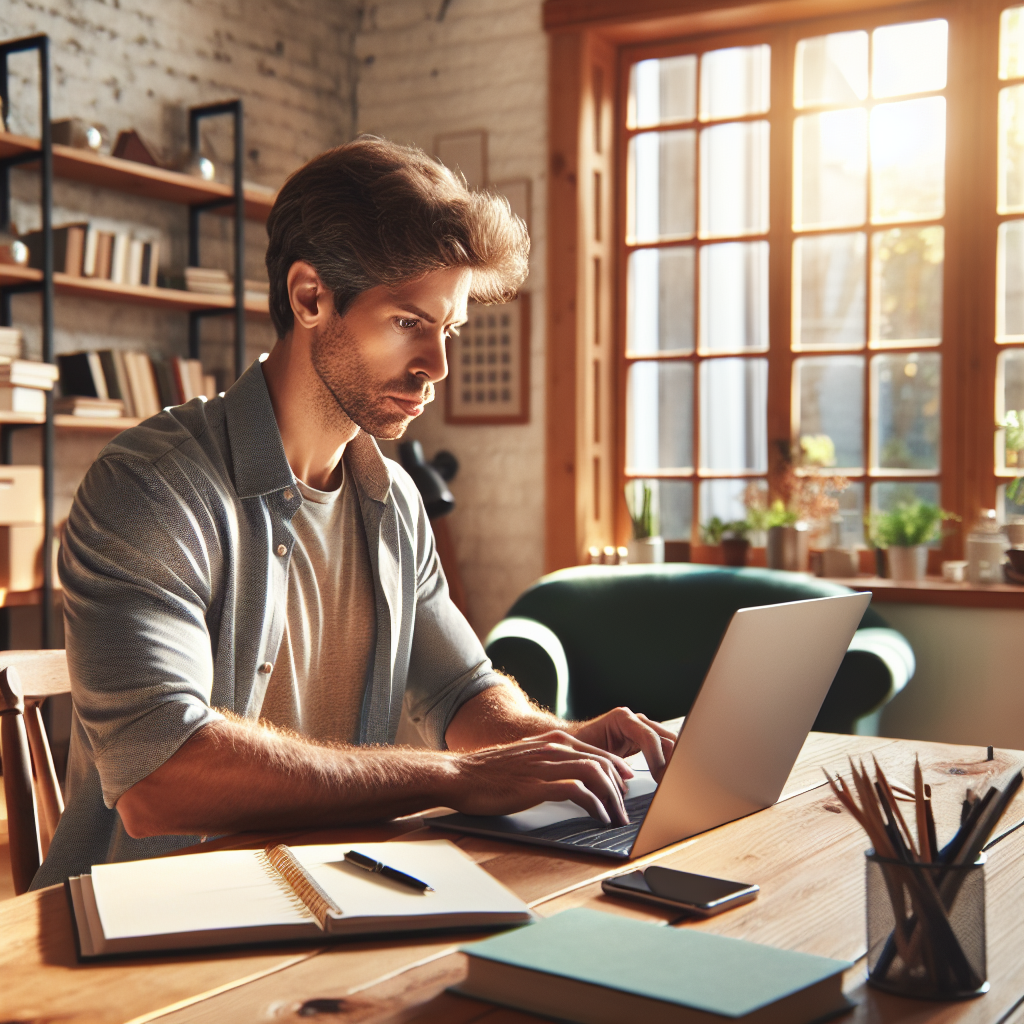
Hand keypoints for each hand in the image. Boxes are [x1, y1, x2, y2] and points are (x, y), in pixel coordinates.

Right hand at [446, 731, 634, 824]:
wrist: (460, 775)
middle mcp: (553, 748)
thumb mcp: (525, 758)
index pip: (597, 752)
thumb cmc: (489, 772)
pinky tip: (598, 817)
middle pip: (601, 763)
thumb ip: (547, 761)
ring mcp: (545, 765)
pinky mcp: (536, 785)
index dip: (617, 769)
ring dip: (611, 798)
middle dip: (619, 787)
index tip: (626, 786)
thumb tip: (567, 777)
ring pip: (595, 774)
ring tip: (617, 817)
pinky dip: (594, 805)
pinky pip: (577, 793)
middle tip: (626, 808)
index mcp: (552, 741)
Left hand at [571, 708, 676, 782]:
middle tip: (670, 784)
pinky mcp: (646, 741)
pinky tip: (668, 779)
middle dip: (671, 762)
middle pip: (667, 738)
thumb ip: (609, 768)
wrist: (571, 744)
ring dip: (673, 764)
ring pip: (670, 744)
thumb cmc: (578, 750)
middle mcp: (636, 720)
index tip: (659, 780)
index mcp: (623, 718)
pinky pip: (665, 750)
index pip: (650, 737)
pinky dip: (670, 764)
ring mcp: (643, 729)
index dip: (657, 759)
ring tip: (671, 784)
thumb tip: (625, 787)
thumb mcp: (592, 758)